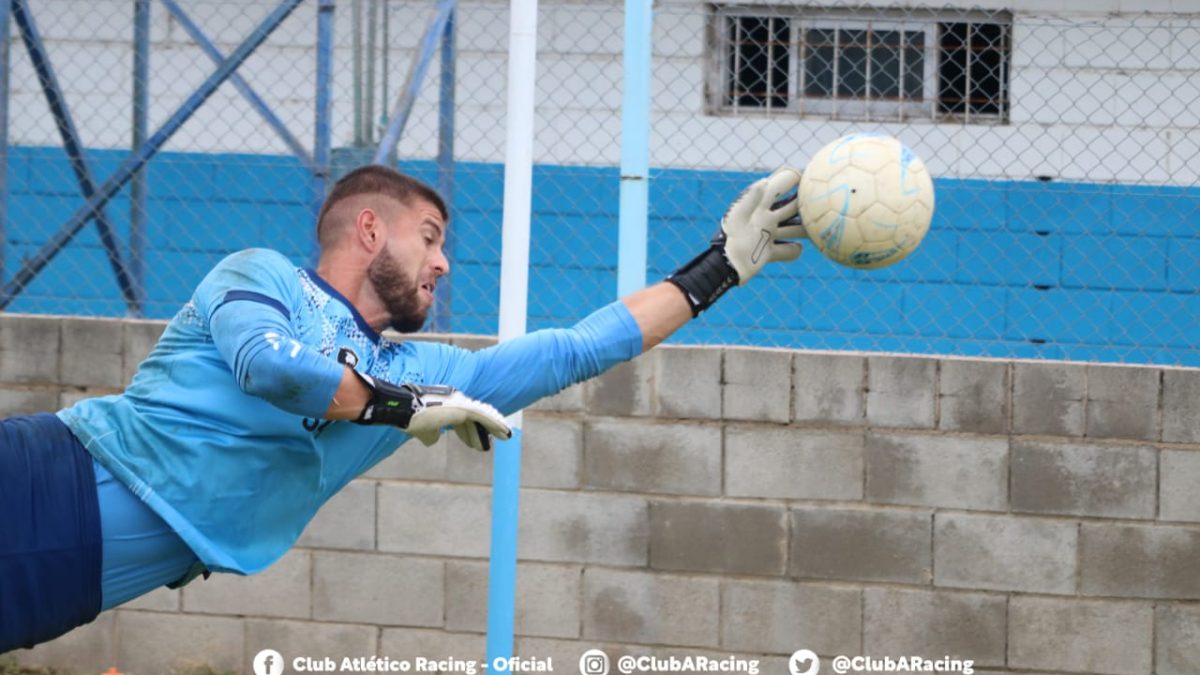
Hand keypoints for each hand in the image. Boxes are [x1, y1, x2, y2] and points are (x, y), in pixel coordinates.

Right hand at [405, 385, 511, 451]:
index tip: (472, 445)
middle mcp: (455, 402)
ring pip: (482, 416)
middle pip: (472, 418)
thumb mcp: (422, 430)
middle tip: (486, 446)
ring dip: (494, 427)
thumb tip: (433, 440)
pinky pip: (484, 417)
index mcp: (445, 406)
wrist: (404, 410)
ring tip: (505, 436)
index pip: (460, 421)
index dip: (467, 433)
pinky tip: (505, 432)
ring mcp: (460, 403)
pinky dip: (496, 424)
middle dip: (480, 432)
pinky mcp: (463, 408)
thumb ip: (430, 434)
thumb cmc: (410, 418)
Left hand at [718, 166, 805, 284]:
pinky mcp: (769, 252)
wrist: (725, 266)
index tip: (809, 180)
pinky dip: (793, 250)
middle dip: (806, 202)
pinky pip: (788, 250)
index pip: (779, 184)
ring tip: (816, 228)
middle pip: (792, 205)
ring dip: (804, 228)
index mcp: (759, 204)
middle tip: (821, 201)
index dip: (794, 178)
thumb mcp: (738, 215)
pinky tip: (795, 249)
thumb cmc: (729, 238)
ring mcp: (768, 235)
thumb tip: (765, 181)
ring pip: (794, 228)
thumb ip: (751, 198)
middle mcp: (766, 218)